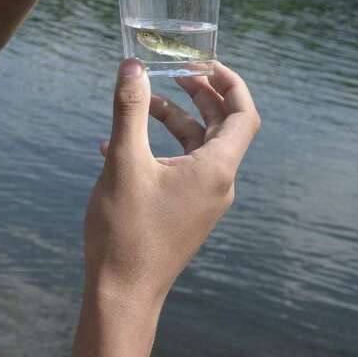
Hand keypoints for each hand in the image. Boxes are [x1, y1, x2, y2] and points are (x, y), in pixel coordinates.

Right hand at [83, 59, 260, 306]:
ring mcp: (202, 202)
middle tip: (173, 73)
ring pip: (196, 148)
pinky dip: (158, 150)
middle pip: (221, 128)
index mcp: (215, 170)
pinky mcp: (185, 213)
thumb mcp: (123, 162)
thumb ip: (128, 110)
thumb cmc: (125, 231)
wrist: (122, 294)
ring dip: (171, 121)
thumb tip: (131, 65)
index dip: (229, 83)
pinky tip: (115, 146)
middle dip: (199, 96)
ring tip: (137, 105)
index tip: (205, 62)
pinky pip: (180, 169)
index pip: (242, 115)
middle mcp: (217, 185)